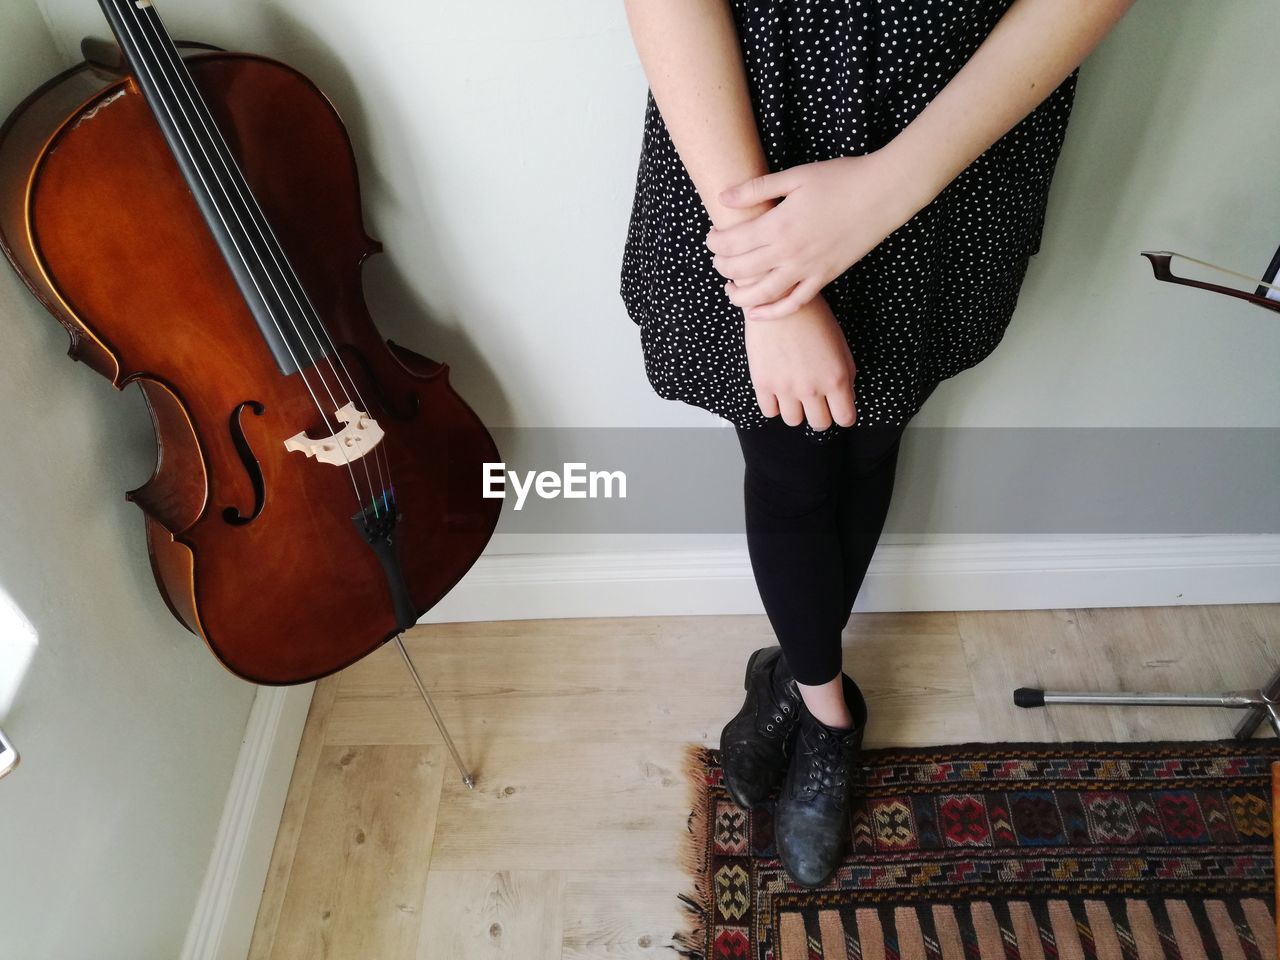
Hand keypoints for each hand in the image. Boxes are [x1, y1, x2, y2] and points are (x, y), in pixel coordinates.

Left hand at [706, 149, 921, 320]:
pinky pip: (795, 303)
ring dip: (740, 296)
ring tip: (730, 291)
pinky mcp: (824, 277)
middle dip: (722, 266)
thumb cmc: (840, 178)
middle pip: (742, 269)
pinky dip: (773, 312)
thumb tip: (723, 197)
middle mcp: (790, 251)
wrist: (883, 193)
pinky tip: (757, 312)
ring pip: (763, 293)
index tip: (710, 237)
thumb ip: (757, 189)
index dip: (716, 242)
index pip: (733, 242)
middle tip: (716, 260)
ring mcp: (808, 268)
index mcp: (779, 224)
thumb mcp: (795, 176)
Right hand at [743, 294, 855, 429]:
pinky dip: (774, 405)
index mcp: (836, 378)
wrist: (779, 300)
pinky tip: (778, 389)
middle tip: (817, 402)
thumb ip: (845, 375)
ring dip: (796, 410)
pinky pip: (770, 412)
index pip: (845, 418)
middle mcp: (811, 388)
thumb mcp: (840, 346)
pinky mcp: (763, 383)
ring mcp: (785, 388)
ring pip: (793, 421)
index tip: (839, 409)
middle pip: (820, 424)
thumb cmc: (813, 318)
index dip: (844, 415)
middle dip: (821, 415)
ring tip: (795, 393)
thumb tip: (844, 398)